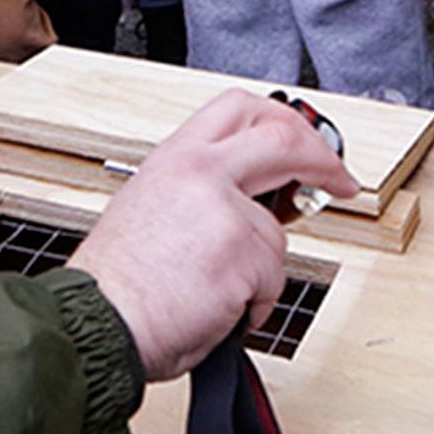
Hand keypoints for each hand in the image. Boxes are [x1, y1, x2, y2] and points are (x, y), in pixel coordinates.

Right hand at [69, 89, 357, 380]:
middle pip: (283, 139)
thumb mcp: (147, 210)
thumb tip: (242, 202)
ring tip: (213, 292)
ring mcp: (224, 209)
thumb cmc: (115, 287)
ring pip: (276, 235)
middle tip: (336, 179)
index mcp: (173, 158)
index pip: (239, 108)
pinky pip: (272, 282)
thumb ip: (196, 192)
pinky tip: (215, 310)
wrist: (96, 325)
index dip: (282, 121)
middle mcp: (199, 172)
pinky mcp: (243, 253)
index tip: (303, 140)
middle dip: (322, 160)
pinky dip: (252, 306)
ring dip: (259, 272)